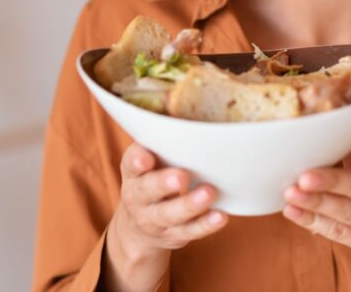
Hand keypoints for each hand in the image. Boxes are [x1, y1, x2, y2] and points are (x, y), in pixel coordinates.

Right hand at [104, 143, 227, 291]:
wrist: (138, 227)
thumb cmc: (151, 179)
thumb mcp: (149, 162)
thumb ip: (163, 144)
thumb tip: (192, 115)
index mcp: (133, 173)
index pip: (130, 164)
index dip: (137, 160)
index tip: (146, 157)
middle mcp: (138, 197)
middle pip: (147, 191)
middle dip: (164, 183)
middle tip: (182, 176)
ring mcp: (154, 219)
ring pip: (169, 214)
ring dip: (189, 205)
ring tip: (208, 193)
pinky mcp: (173, 235)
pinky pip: (189, 231)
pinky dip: (205, 225)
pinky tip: (220, 216)